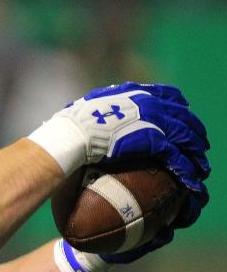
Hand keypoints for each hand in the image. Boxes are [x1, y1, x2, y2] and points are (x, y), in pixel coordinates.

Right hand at [30, 82, 208, 233]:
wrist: (73, 134)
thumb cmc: (70, 126)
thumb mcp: (86, 110)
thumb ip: (98, 111)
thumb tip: (88, 120)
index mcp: (135, 93)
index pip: (167, 94)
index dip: (179, 105)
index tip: (183, 114)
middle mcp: (149, 102)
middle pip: (183, 114)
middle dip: (194, 129)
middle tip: (199, 144)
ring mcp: (154, 119)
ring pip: (186, 134)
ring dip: (196, 151)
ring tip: (201, 166)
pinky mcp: (154, 139)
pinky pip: (177, 154)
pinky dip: (187, 167)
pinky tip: (191, 178)